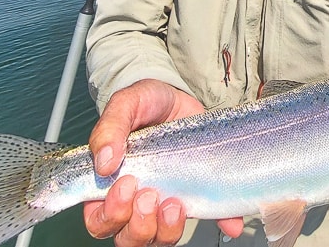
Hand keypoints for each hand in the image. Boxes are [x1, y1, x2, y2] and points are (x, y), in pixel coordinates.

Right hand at [83, 79, 243, 244]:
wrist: (178, 96)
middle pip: (128, 238)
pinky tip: (228, 220)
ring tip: (176, 203)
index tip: (127, 186)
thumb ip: (109, 129)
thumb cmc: (146, 104)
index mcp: (110, 186)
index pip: (99, 220)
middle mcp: (135, 202)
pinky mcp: (196, 198)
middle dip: (139, 225)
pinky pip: (209, 219)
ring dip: (167, 229)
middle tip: (150, 195)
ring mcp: (166, 203)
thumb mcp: (125, 105)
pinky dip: (221, 222)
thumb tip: (104, 162)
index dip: (110, 214)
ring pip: (160, 239)